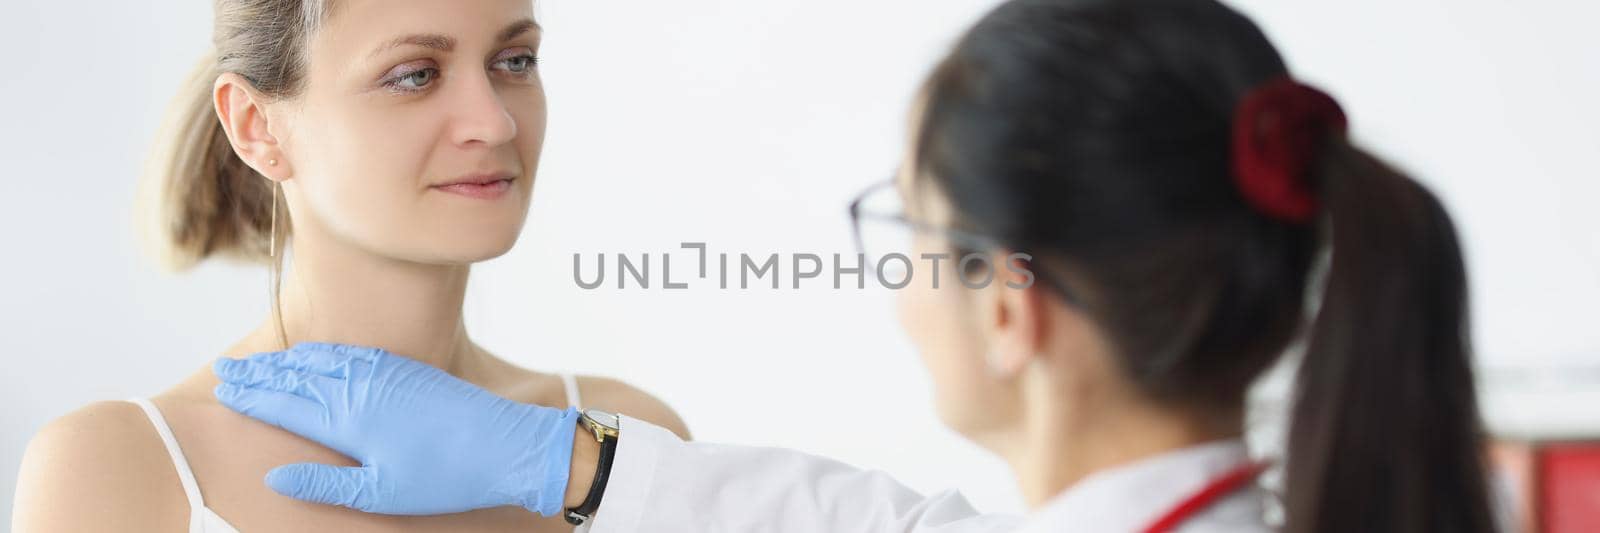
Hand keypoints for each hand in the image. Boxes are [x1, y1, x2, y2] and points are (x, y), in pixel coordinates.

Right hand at [211, 342, 580, 516]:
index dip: (250, 396)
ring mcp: (385, 373)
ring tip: (260, 362)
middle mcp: (361, 387)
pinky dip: (326, 353)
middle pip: (297, 376)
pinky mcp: (408, 369)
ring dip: (288, 361)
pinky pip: (354, 354)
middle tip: (225, 369)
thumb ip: (324, 482)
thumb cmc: (446, 476)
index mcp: (347, 419)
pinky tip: (319, 355)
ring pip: (323, 361)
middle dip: (258, 374)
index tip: (222, 389)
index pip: (284, 403)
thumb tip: (275, 475)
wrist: (507, 444)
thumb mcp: (380, 492)